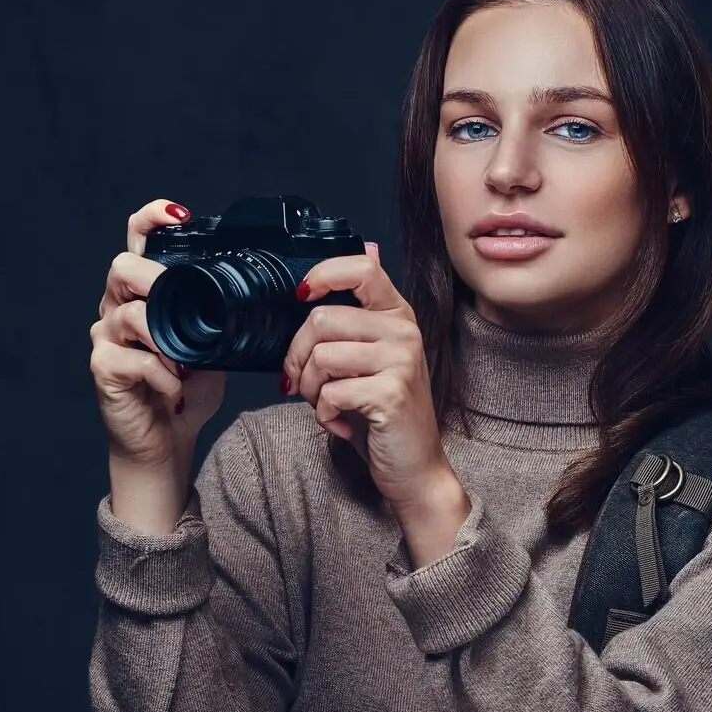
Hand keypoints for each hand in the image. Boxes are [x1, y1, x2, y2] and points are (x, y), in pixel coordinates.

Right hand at [89, 199, 225, 470]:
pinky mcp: (103, 367)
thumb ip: (217, 318)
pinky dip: (166, 376)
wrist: (166, 439)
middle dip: (158, 282)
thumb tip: (251, 297)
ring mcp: (107, 337)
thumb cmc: (187, 390)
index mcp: (143, 295)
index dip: (152, 219)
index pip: (137, 242)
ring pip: (131, 314)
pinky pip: (137, 359)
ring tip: (187, 365)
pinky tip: (177, 389)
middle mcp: (117, 308)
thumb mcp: (213, 345)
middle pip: (123, 268)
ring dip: (170, 341)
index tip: (179, 214)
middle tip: (186, 311)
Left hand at [281, 242, 458, 521]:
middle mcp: (403, 332)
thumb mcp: (374, 353)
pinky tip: (342, 423)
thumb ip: (363, 307)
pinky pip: (330, 392)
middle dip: (297, 356)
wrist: (415, 466)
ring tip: (326, 405)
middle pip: (322, 319)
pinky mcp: (390, 393)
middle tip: (302, 383)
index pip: (361, 268)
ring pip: (320, 357)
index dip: (322, 274)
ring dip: (309, 389)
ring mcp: (400, 362)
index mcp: (397, 315)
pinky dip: (324, 415)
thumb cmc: (386, 411)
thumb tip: (368, 245)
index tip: (300, 295)